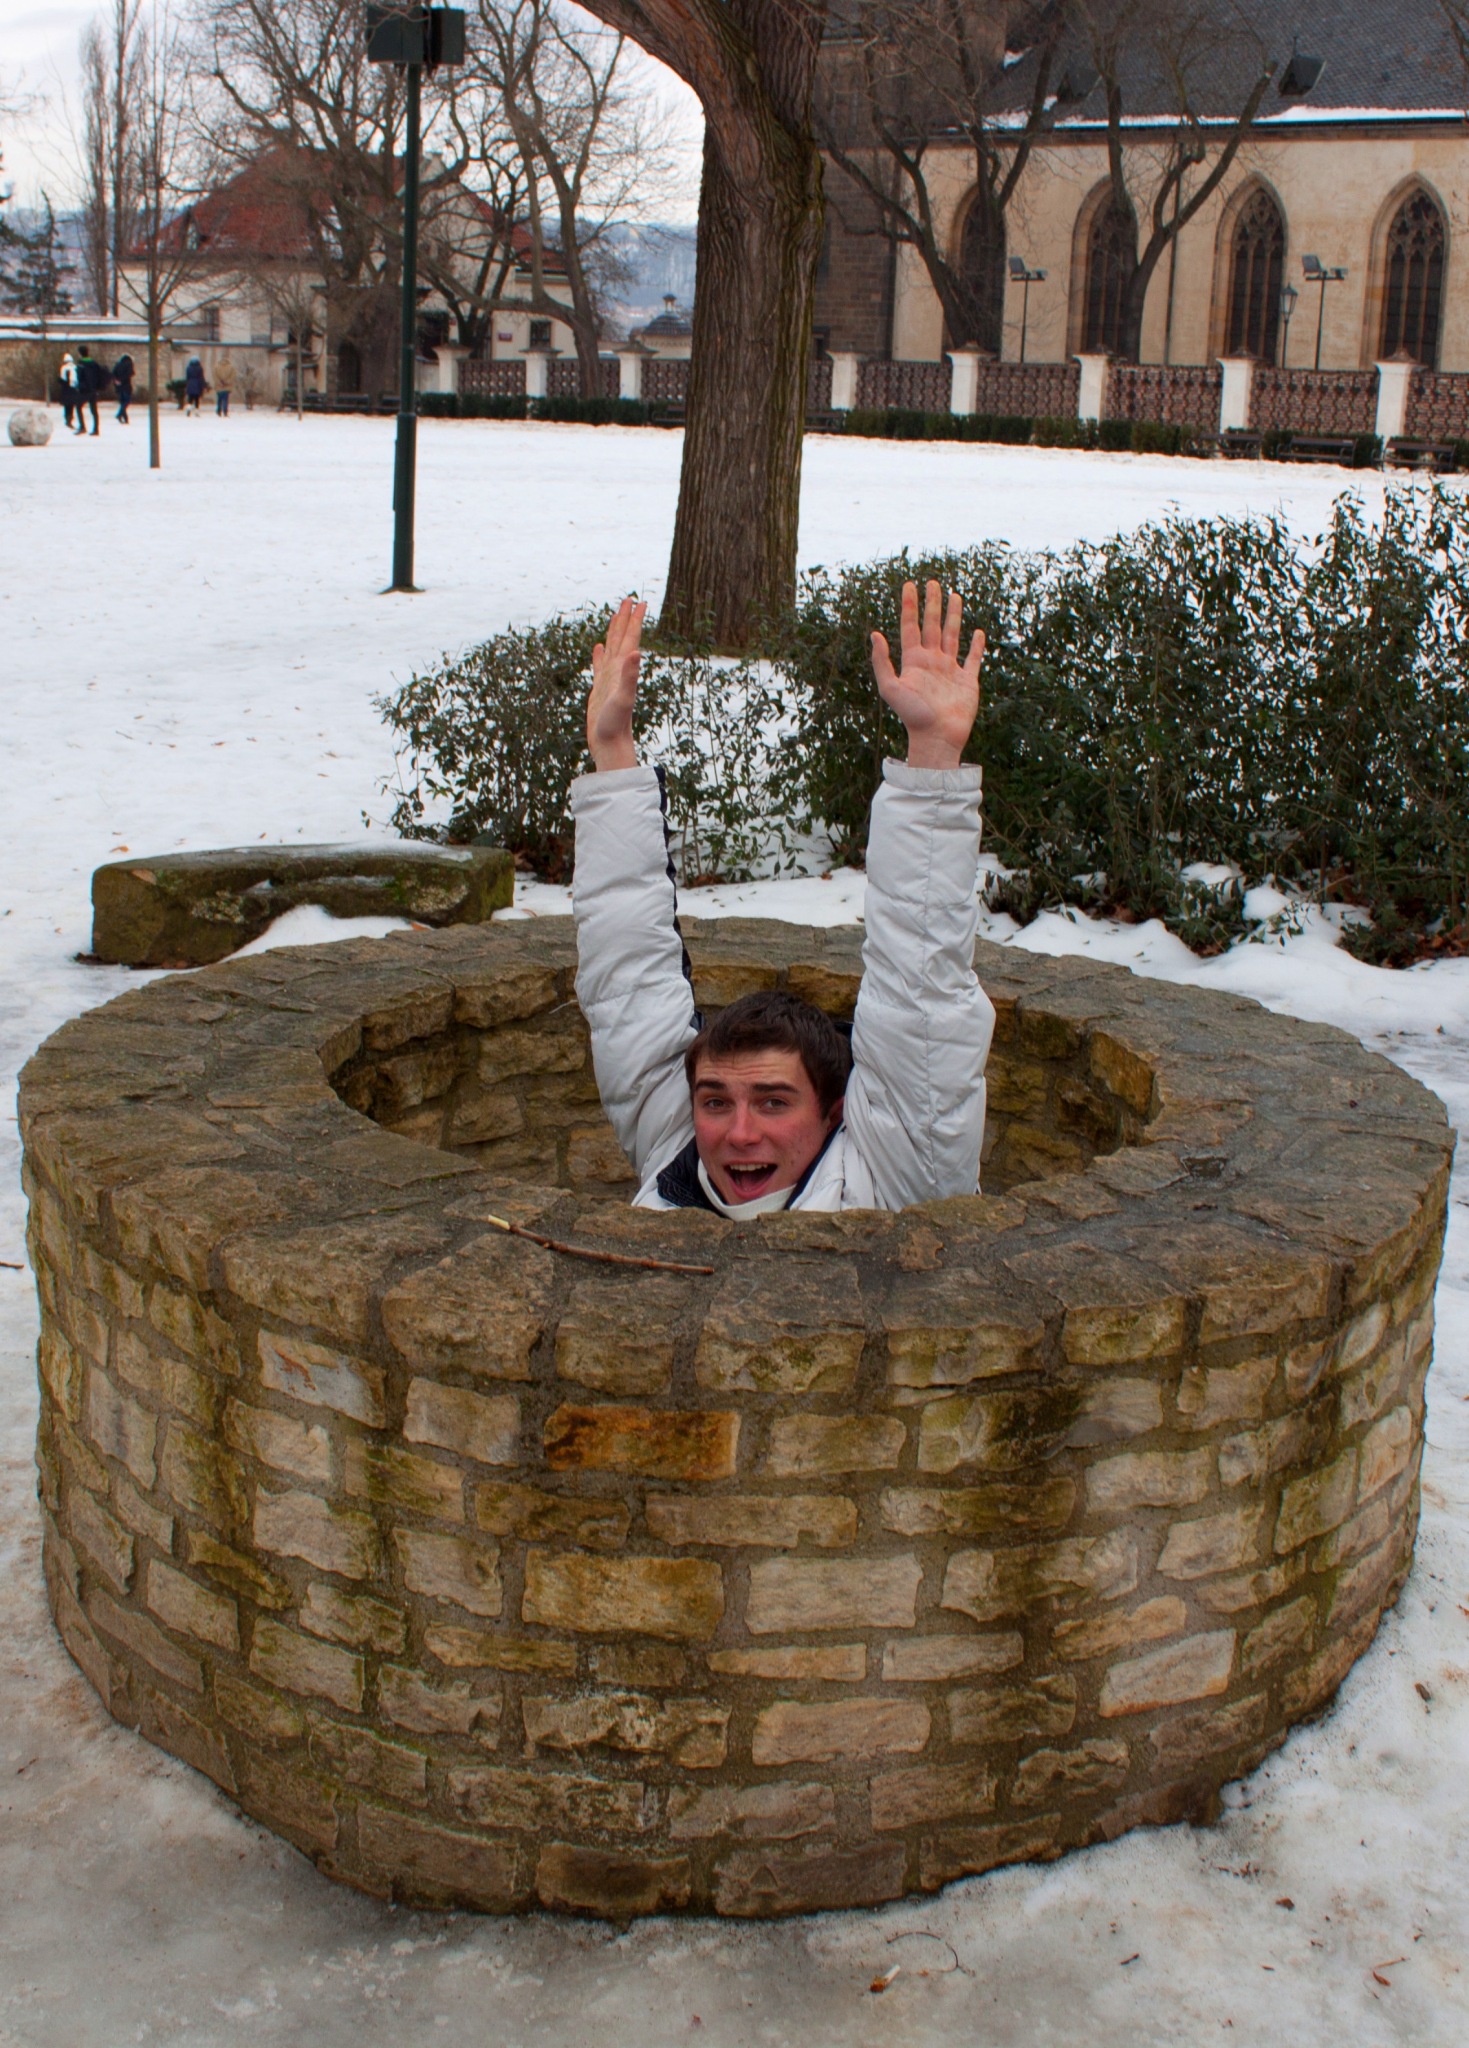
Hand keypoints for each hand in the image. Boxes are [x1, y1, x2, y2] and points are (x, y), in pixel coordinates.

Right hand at [587, 595, 645, 771]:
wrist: (610, 745)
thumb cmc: (616, 724)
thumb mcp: (623, 697)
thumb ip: (629, 675)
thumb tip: (637, 651)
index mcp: (623, 669)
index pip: (630, 638)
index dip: (634, 620)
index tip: (639, 601)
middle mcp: (618, 672)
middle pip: (622, 639)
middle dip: (625, 619)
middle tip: (629, 599)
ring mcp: (608, 680)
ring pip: (611, 649)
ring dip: (614, 633)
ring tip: (615, 617)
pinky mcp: (600, 690)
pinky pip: (599, 666)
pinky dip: (599, 654)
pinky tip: (599, 648)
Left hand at [870, 579, 984, 769]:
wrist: (936, 738)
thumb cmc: (912, 716)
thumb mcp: (890, 688)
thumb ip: (881, 662)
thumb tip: (874, 634)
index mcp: (913, 662)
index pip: (910, 626)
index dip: (909, 606)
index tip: (909, 585)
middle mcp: (931, 662)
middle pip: (932, 626)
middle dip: (932, 604)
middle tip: (932, 582)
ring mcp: (950, 671)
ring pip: (952, 636)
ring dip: (953, 616)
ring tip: (955, 596)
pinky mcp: (967, 682)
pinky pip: (973, 659)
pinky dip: (976, 646)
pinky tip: (977, 632)